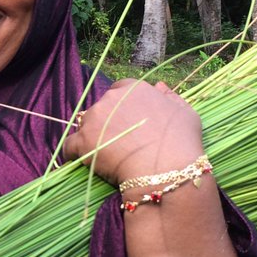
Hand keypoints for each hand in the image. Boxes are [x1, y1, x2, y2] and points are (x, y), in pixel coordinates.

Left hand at [62, 80, 205, 187]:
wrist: (167, 169)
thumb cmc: (181, 141)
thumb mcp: (186, 113)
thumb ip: (171, 97)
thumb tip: (160, 87)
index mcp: (134, 89)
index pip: (120, 89)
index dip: (122, 106)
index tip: (127, 122)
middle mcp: (111, 99)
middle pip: (102, 107)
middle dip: (106, 122)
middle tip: (118, 142)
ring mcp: (95, 119)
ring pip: (85, 125)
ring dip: (92, 136)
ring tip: (104, 155)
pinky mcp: (83, 141)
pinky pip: (70, 146)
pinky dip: (75, 153)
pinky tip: (84, 162)